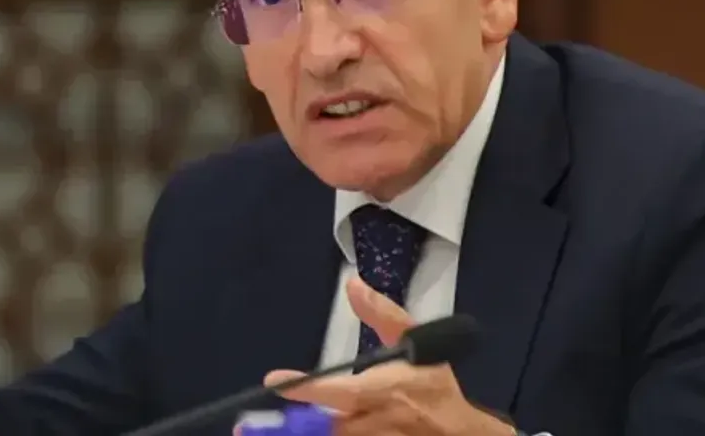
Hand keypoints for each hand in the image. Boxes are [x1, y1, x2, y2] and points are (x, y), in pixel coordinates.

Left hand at [264, 278, 510, 435]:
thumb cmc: (434, 386)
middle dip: (287, 429)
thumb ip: (382, 315)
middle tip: (244, 428)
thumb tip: (352, 284)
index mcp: (380, 392)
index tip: (273, 381)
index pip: (337, 391)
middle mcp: (372, 424)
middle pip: (323, 430)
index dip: (304, 388)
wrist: (460, 433)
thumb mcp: (417, 343)